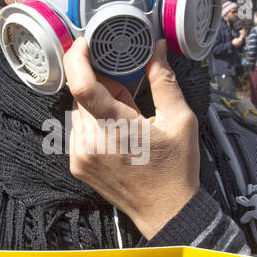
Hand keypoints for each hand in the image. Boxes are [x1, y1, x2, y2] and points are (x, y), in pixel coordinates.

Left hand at [63, 38, 199, 237]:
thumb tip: (158, 49)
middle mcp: (90, 141)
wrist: (165, 212)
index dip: (78, 58)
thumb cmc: (175, 170)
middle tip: (130, 100)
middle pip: (83, 95)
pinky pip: (78, 130)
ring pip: (79, 111)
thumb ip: (163, 81)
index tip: (86, 44)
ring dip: (98, 107)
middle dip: (104, 87)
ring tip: (128, 124)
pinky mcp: (77, 165)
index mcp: (116, 128)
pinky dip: (94, 125)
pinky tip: (118, 139)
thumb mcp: (179, 121)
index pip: (82, 84)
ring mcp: (80, 155)